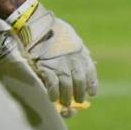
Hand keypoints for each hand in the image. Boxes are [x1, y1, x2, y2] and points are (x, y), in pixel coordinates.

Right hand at [2, 0, 97, 116]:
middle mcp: (73, 60)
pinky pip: (52, 85)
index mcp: (81, 52)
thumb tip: (87, 56)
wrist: (37, 24)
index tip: (92, 93)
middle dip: (79, 94)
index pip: (91, 71)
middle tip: (78, 102)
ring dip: (66, 98)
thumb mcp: (73, 37)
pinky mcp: (46, 67)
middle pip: (79, 82)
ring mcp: (60, 64)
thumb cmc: (54, 29)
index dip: (92, 84)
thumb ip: (79, 48)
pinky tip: (52, 99)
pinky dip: (53, 93)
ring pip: (67, 86)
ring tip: (65, 105)